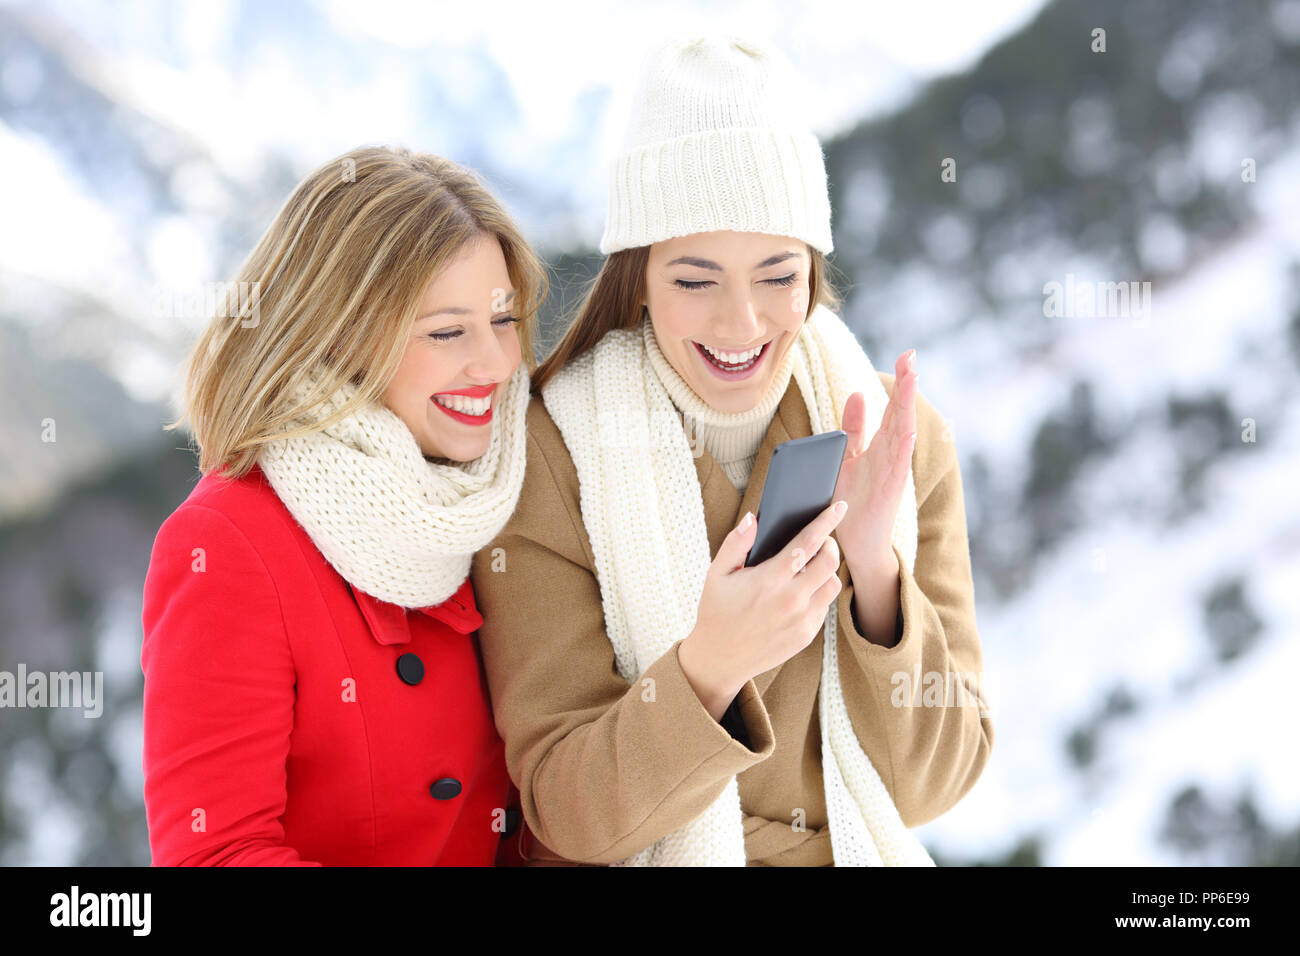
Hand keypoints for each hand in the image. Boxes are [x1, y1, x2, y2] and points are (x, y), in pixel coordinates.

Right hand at [679, 500, 845, 720]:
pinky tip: (801, 592)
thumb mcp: (717, 574)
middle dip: (830, 544)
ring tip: (810, 567)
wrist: (720, 659)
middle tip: (822, 540)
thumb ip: (736, 543)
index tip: (840, 506)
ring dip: (826, 570)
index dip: (827, 521)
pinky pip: (824, 606)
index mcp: (769, 580)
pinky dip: (818, 593)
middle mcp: (790, 600)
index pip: (808, 543)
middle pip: (830, 561)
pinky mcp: (806, 635)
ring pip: (833, 584)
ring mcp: (801, 620)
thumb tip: (753, 519)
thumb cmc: (717, 611)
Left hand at [832, 349, 918, 571]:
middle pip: (900, 413)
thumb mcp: (847, 458)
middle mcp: (890, 454)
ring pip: (902, 432)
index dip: (900, 382)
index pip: (893, 407)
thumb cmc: (851, 502)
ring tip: (912, 380)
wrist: (854, 542)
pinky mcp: (890, 489)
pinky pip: (898, 464)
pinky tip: (906, 428)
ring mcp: (893, 470)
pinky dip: (902, 445)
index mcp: (880, 445)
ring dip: (907, 407)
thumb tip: (856, 394)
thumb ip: (853, 428)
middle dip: (906, 385)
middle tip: (911, 356)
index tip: (906, 355)